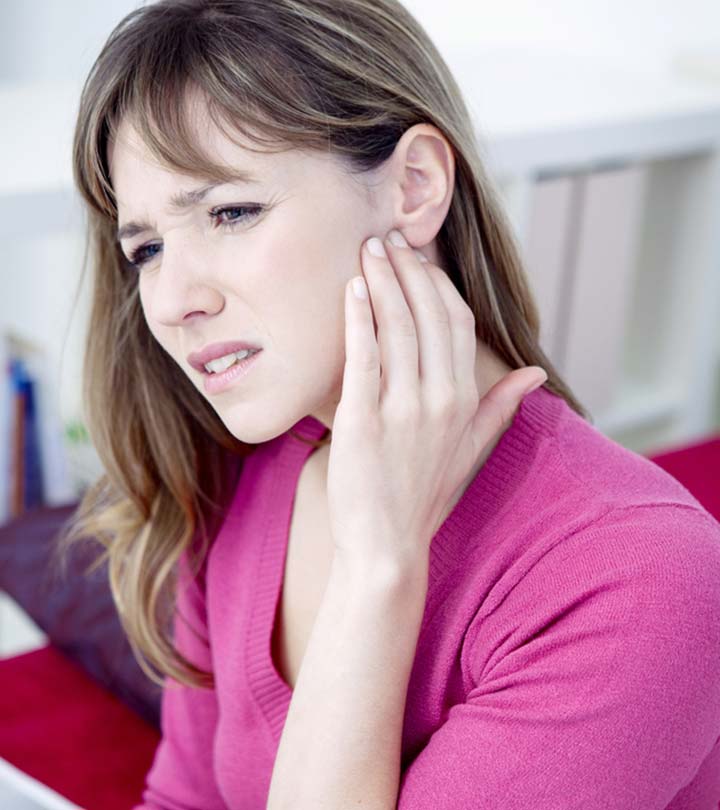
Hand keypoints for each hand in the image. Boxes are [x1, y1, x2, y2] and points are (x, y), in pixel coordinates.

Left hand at [326, 228, 546, 571]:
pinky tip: (351, 290)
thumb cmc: (425, 494)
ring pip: (397, 328)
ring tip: (367, 251)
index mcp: (465, 400)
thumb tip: (536, 375)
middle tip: (385, 241)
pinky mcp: (363, 421)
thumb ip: (502, 407)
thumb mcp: (472, 450)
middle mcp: (440, 399)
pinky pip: (363, 357)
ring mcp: (403, 410)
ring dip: (382, 282)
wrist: (386, 546)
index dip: (437, 286)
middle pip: (427, 315)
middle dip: (406, 271)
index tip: (416, 261)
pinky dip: (358, 318)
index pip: (457, 323)